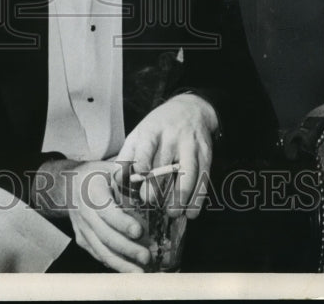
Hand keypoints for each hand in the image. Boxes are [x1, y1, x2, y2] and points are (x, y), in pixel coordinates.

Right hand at [67, 160, 150, 271]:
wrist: (69, 184)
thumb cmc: (96, 175)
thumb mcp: (109, 167)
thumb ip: (127, 172)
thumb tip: (150, 177)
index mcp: (92, 193)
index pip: (106, 211)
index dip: (122, 223)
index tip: (138, 231)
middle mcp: (84, 213)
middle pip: (105, 235)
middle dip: (126, 249)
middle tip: (146, 257)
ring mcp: (82, 229)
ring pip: (100, 250)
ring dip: (121, 263)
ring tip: (140, 273)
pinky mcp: (82, 240)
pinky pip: (98, 254)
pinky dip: (113, 264)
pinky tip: (129, 270)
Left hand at [117, 93, 217, 218]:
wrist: (192, 109)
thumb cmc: (159, 127)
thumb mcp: (140, 132)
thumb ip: (127, 155)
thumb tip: (117, 181)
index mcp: (152, 130)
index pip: (146, 146)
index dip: (142, 162)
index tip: (139, 176)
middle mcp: (173, 137)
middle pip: (165, 165)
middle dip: (157, 187)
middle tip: (150, 202)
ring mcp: (191, 146)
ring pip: (187, 174)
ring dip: (180, 197)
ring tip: (172, 213)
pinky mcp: (206, 155)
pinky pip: (202, 179)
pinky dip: (197, 198)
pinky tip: (191, 213)